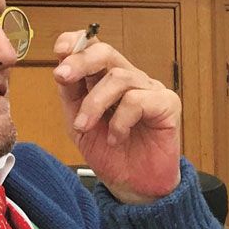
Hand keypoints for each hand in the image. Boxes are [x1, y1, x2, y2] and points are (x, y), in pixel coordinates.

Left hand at [52, 31, 180, 202]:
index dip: (78, 42)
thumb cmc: (111, 155)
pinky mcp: (168, 104)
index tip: (60, 49)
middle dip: (80, 62)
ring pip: (118, 78)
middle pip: (107, 53)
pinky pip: (137, 101)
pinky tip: (116, 138)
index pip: (95, 47)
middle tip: (62, 77)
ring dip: (94, 103)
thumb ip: (71, 95)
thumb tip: (61, 66)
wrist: (134, 187)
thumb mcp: (79, 123)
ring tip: (86, 127)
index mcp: (108, 80)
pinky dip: (120, 122)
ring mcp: (150, 90)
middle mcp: (131, 80)